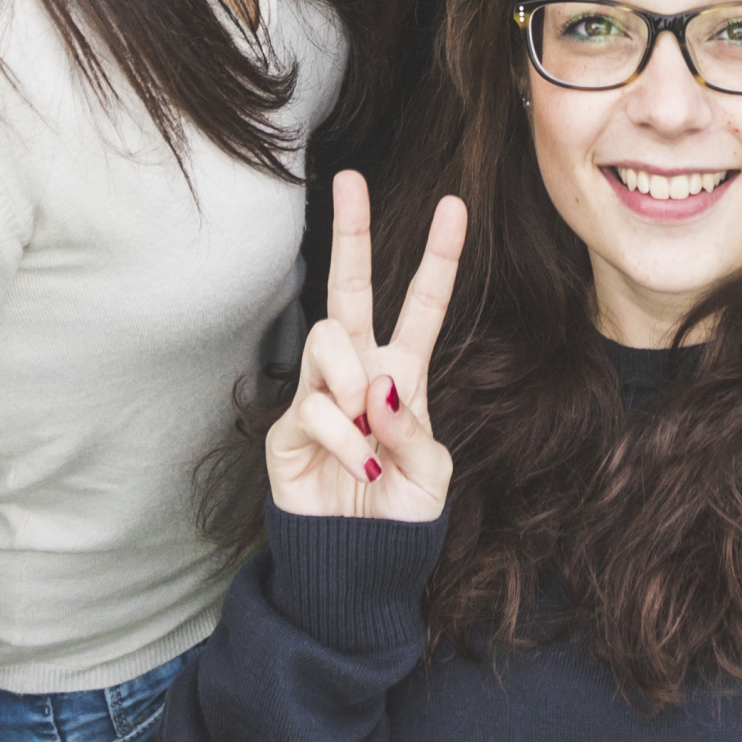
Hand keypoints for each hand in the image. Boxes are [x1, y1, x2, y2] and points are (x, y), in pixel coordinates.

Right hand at [266, 172, 464, 520]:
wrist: (359, 564)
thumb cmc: (399, 515)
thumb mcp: (431, 472)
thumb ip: (414, 428)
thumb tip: (376, 390)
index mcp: (403, 374)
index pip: (420, 304)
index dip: (438, 257)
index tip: (453, 206)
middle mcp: (359, 372)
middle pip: (350, 287)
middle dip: (351, 231)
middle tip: (348, 177)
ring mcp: (320, 393)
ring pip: (330, 341)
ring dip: (356, 386)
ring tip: (368, 437)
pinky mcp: (288, 426)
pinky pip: (318, 408)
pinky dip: (344, 441)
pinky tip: (354, 468)